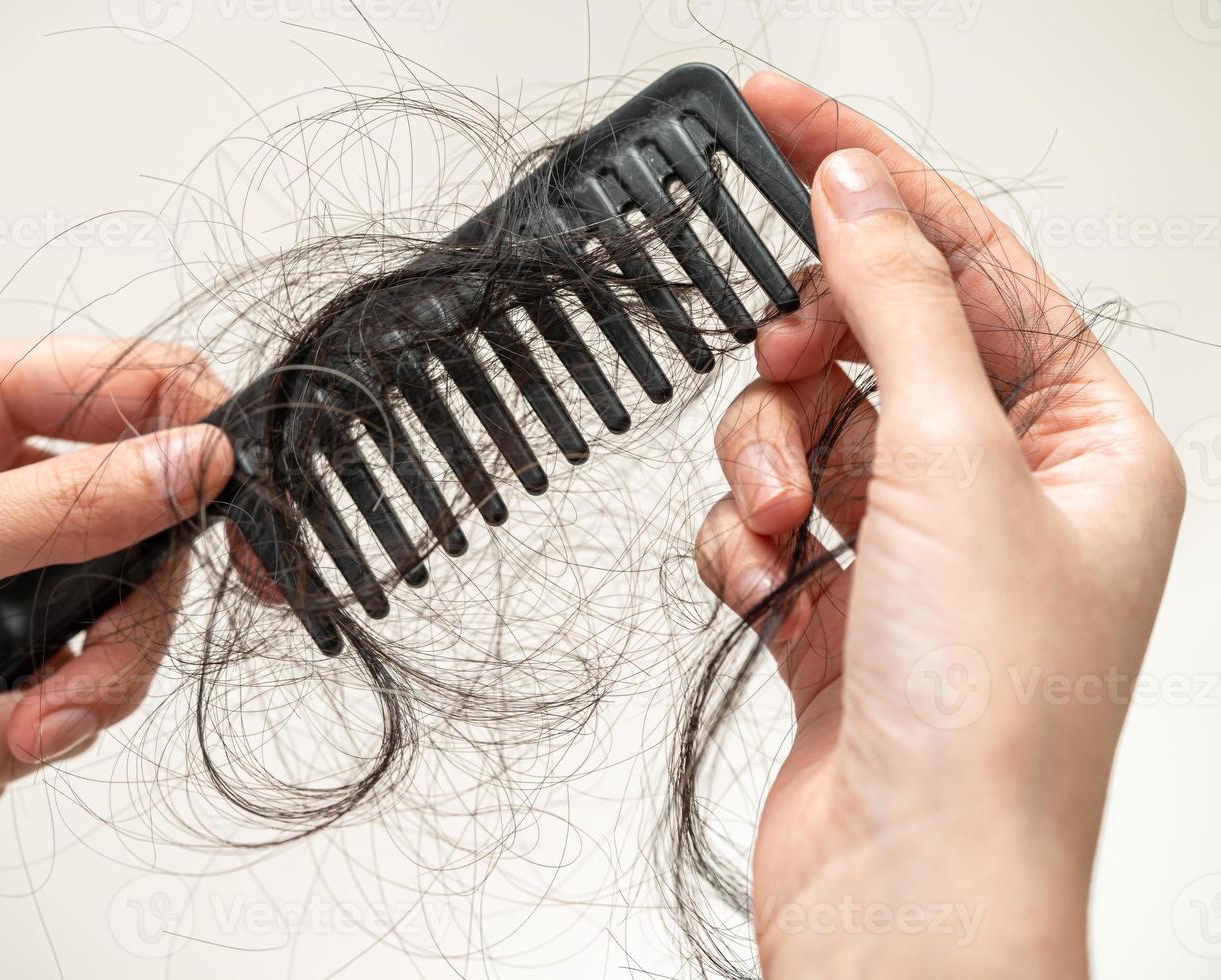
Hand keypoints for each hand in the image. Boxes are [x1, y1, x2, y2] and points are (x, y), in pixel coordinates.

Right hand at [695, 75, 1183, 976]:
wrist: (908, 894)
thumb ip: (900, 305)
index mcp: (1082, 441)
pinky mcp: (836, 605)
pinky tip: (761, 585)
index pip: (970, 263)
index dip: (873, 180)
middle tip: (782, 362)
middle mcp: (1002, 490)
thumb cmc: (986, 722)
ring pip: (802, 431)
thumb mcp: (954, 463)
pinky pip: (767, 519)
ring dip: (765, 465)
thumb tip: (857, 188)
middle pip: (871, 346)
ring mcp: (915, 550)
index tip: (782, 115)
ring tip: (777, 523)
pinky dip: (745, 541)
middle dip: (806, 363)